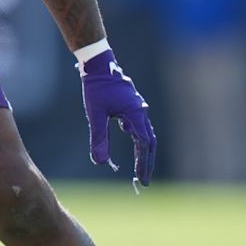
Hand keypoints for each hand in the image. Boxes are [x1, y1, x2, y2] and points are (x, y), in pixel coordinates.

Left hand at [79, 48, 156, 188]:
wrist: (98, 64)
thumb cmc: (97, 87)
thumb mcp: (95, 114)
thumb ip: (98, 138)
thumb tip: (101, 163)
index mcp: (135, 114)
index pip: (144, 145)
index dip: (144, 164)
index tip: (142, 180)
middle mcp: (141, 111)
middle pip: (150, 142)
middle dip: (147, 162)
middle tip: (144, 180)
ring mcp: (137, 108)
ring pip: (146, 134)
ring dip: (144, 151)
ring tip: (141, 167)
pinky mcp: (131, 105)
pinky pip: (139, 125)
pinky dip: (138, 138)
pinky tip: (130, 138)